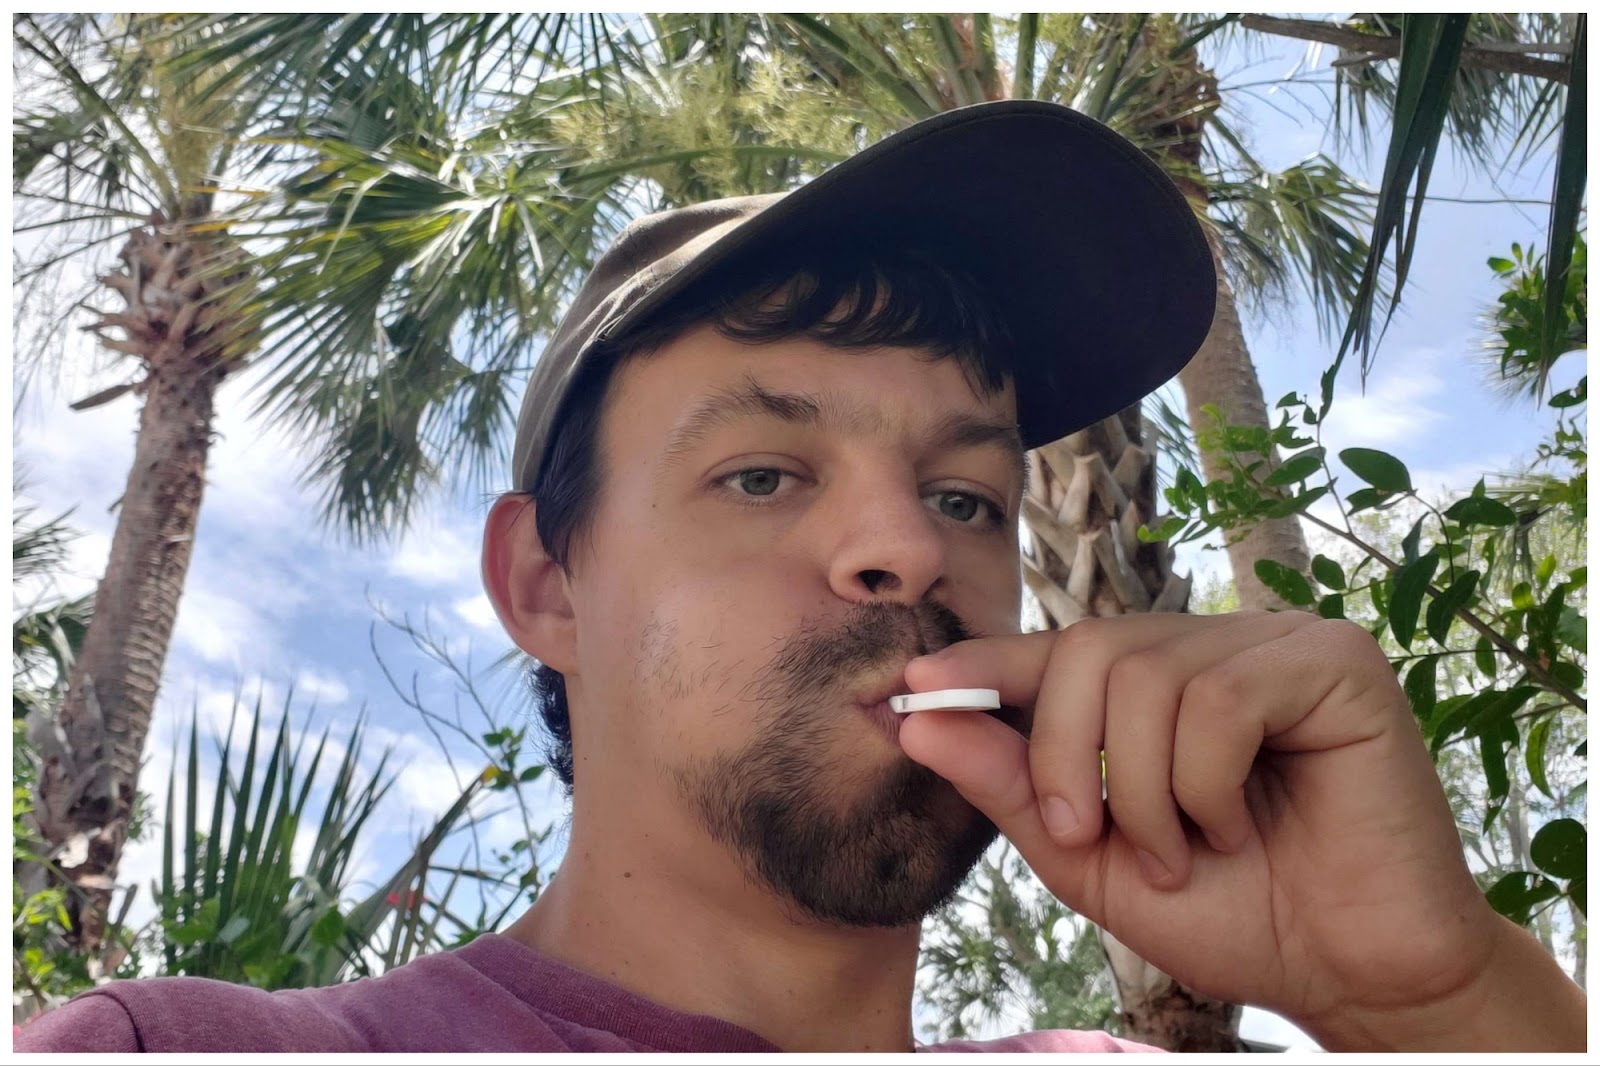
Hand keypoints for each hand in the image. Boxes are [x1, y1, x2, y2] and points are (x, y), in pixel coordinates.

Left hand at [897, 611, 1513, 1044]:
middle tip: (1091, 839)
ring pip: (1145, 677)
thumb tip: (915, 717)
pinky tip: (1239, 827)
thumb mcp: (1091, 856)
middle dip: (1064, 757)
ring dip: (1142, 792)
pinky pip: (1218, 698)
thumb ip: (1011, 784)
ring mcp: (1276, 643)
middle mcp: (1214, 646)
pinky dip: (1205, 783)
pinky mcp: (1335, 662)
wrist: (1351, 974)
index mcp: (1159, 684)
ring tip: (1185, 850)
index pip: (1055, 651)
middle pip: (1086, 649)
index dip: (983, 665)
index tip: (910, 689)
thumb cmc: (1230, 913)